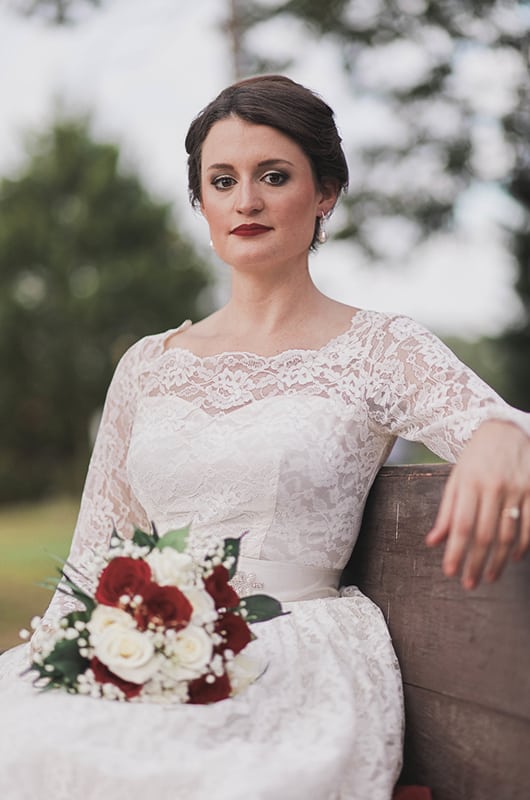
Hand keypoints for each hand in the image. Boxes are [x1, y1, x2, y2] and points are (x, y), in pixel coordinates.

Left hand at [425, 419, 529, 588]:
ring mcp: (517, 490)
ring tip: (489, 577)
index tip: (450, 572)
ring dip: (499, 561)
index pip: (461, 525)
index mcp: (469, 483)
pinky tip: (515, 559)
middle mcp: (493, 487)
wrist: (504, 429)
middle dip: (476, 563)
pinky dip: (523, 546)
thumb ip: (446, 511)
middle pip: (484, 535)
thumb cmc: (475, 458)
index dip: (456, 552)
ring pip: (509, 535)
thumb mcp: (455, 479)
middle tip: (469, 584)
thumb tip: (433, 542)